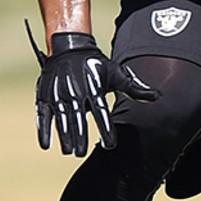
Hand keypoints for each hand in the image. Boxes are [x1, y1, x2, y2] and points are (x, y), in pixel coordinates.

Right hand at [27, 25, 159, 155]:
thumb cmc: (96, 65)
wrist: (69, 47)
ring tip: (70, 152)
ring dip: (64, 137)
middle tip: (83, 153)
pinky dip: (43, 130)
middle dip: (80, 138)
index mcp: (94, 88)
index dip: (106, 129)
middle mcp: (75, 91)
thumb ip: (135, 88)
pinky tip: (46, 145)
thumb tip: (157, 96)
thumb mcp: (116, 73)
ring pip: (60, 119)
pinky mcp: (44, 95)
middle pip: (78, 119)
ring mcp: (58, 93)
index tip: (110, 145)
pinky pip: (42, 115)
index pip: (101, 112)